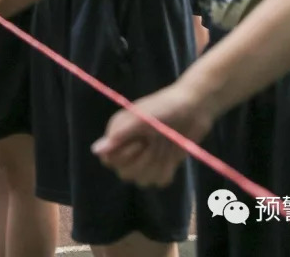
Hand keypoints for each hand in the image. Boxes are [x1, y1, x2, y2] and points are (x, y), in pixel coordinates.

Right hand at [91, 83, 214, 187]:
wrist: (194, 108)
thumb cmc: (165, 108)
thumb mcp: (141, 119)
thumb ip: (119, 135)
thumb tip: (95, 151)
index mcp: (118, 134)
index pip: (109, 160)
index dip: (123, 156)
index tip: (139, 142)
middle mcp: (128, 147)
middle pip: (125, 173)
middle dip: (144, 161)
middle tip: (156, 142)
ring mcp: (145, 157)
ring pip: (142, 179)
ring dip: (157, 165)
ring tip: (165, 147)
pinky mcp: (161, 164)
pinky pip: (158, 181)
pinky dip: (167, 170)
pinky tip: (172, 157)